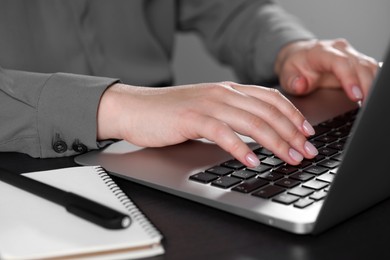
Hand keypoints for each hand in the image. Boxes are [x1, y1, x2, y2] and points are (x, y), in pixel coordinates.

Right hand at [97, 82, 318, 166]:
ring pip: (251, 122)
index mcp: (228, 90)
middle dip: (292, 133)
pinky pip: (223, 133)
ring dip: (275, 142)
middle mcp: (222, 93)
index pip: (270, 98)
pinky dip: (241, 148)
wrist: (135, 108)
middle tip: (307, 151)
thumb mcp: (207, 107)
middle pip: (267, 111)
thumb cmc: (170, 112)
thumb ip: (231, 114)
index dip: (293, 114)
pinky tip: (253, 161)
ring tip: (290, 158)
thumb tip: (258, 131)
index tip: (308, 132)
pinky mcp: (191, 119)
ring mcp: (207, 104)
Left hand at [275, 39, 378, 101]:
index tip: (355, 95)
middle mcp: (339, 50)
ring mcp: (351, 54)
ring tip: (369, 105)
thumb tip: (300, 85)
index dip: (350, 78)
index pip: (341, 63)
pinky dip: (374, 83)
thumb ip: (291, 81)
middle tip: (366, 106)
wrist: (298, 56)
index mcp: (321, 52)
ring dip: (373, 85)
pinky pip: (371, 70)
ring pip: (370, 67)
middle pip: (360, 65)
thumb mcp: (286, 74)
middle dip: (367, 86)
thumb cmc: (295, 66)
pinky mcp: (357, 62)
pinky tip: (372, 96)